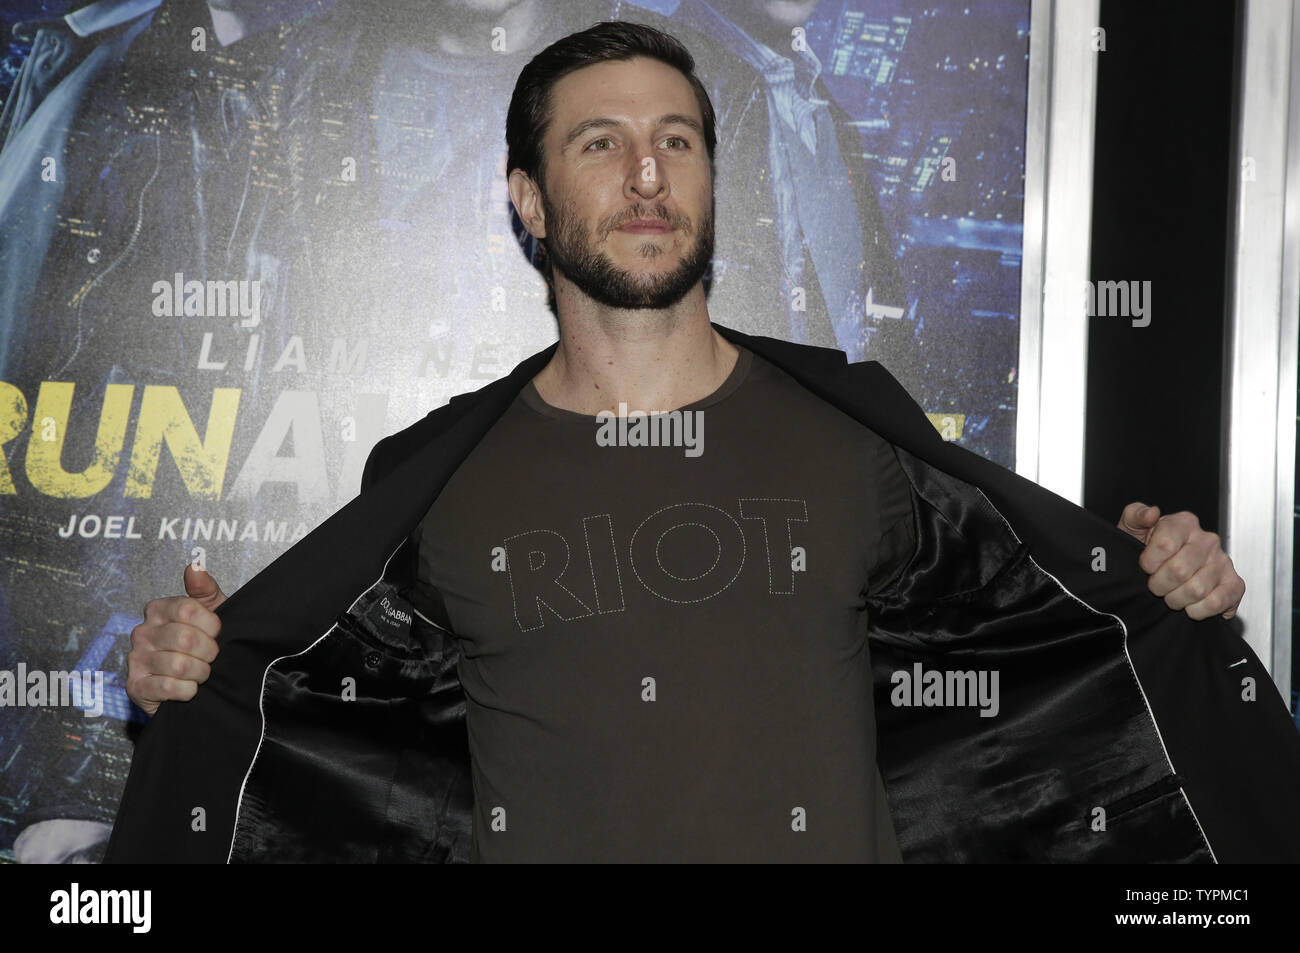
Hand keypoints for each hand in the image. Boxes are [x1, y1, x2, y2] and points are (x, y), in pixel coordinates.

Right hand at [126, 564, 226, 715]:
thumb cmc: (203, 643)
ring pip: (178, 665)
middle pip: (185, 638)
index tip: (217, 632)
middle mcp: (142, 632)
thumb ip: (204, 589)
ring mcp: (136, 659)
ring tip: (202, 673)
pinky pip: (168, 687)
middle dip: (209, 652)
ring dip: (200, 673)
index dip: (211, 624)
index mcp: (158, 609)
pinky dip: (187, 690)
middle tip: (212, 657)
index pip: (188, 609)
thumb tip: (194, 566)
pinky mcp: (135, 686)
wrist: (195, 683)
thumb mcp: (211, 611)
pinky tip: (189, 688)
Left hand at [1117, 502, 1243, 619]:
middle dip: (1160, 585)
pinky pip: (1216, 602)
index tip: (1145, 567)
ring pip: (1196, 590)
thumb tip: (1150, 513)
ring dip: (1176, 600)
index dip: (1149, 563)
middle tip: (1156, 586)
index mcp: (1184, 523)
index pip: (1165, 545)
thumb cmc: (1146, 551)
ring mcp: (1223, 562)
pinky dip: (1198, 610)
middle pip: (1179, 571)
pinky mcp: (1234, 584)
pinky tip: (1189, 605)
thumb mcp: (1132, 529)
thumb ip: (1134, 515)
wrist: (1164, 573)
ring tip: (1171, 595)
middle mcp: (1207, 540)